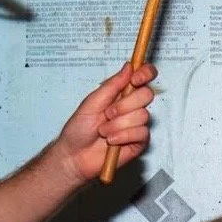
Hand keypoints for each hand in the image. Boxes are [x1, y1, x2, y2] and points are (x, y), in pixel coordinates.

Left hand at [55, 62, 156, 182]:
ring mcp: (137, 124)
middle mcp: (132, 107)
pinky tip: (111, 141)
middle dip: (124, 105)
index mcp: (121, 93)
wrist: (74, 155)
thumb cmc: (79, 129)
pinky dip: (122, 136)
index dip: (145, 74)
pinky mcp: (139, 141)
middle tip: (107, 114)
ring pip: (142, 115)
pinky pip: (141, 133)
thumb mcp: (92, 102)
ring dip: (118, 124)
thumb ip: (112, 85)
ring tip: (103, 132)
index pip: (144, 76)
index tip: (135, 79)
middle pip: (146, 94)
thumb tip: (128, 66)